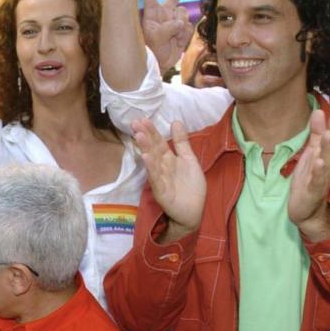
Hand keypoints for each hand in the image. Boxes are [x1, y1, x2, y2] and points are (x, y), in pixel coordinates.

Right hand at [133, 119, 204, 236]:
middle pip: (153, 149)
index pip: (158, 142)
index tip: (142, 119)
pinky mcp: (162, 192)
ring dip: (145, 149)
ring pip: (152, 162)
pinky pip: (156, 179)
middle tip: (135, 123)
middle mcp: (162, 168)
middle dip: (144, 136)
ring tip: (139, 136)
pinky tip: (146, 158)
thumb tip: (176, 121)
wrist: (194, 212)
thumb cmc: (191, 187)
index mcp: (168, 159)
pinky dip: (151, 168)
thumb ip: (182, 142)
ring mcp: (160, 180)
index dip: (151, 131)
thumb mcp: (189, 160)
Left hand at [141, 0, 191, 74]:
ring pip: (184, 14)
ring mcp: (174, 21)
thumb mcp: (155, 38)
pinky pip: (189, 26)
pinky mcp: (183, 30)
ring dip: (181, 25)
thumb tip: (181, 22)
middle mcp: (164, 14)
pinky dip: (185, 34)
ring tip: (173, 37)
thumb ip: (168, 28)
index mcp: (152, 13)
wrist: (159, 64)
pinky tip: (178, 42)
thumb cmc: (150, 50)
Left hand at [288, 109, 329, 240]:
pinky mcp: (312, 190)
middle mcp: (327, 166)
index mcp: (327, 156)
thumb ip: (316, 134)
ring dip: (328, 149)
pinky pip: (316, 180)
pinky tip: (319, 162)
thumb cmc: (310, 179)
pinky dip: (318, 171)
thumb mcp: (311, 153)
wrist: (306, 210)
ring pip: (326, 162)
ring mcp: (321, 179)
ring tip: (329, 135)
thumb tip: (318, 111)